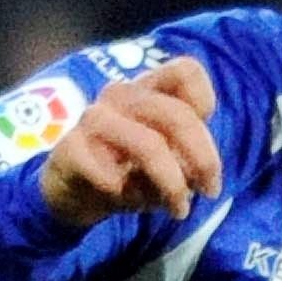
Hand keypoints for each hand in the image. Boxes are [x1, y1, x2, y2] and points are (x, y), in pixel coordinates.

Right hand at [37, 58, 224, 227]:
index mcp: (148, 90)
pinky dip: (127, 194)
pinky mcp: (71, 148)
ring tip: (177, 209)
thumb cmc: (128, 170)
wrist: (73, 192)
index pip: (185, 71)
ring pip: (148, 145)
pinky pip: (109, 174)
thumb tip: (198, 173)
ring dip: (171, 183)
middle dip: (204, 159)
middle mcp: (122, 95)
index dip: (205, 101)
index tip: (209, 139)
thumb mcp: (169, 164)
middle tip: (210, 192)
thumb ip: (189, 160)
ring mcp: (94, 118)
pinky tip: (127, 198)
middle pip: (178, 115)